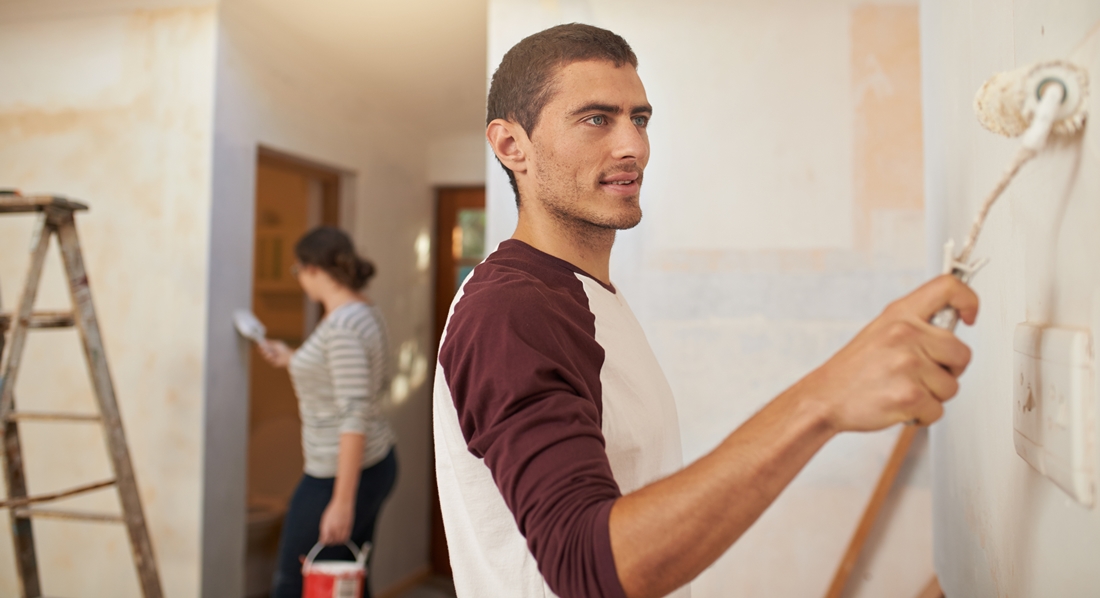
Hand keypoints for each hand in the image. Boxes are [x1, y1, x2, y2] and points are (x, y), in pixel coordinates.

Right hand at [258, 340, 292, 367]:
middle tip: (260, 348)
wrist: (288, 357)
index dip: (261, 346)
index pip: (265, 347)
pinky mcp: (273, 363)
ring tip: (268, 353)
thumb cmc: (284, 349)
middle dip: (262, 350)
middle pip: (264, 352)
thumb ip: (270, 343)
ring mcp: (273, 358)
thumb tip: (264, 340)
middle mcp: (273, 353)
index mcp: (274, 348)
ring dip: (265, 354)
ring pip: (265, 356)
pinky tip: (272, 356)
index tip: (258, 345)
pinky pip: (268, 360)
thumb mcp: (276, 344)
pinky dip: (269, 357)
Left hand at [319, 499, 353, 545]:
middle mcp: (334, 528)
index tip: (325, 540)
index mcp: (327, 526)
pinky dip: (344, 539)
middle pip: (333, 542)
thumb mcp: (324, 520)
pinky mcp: (349, 527)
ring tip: (337, 536)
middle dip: (331, 542)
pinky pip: (346, 538)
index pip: (325, 541)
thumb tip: (322, 540)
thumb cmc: (333, 510)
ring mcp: (342, 528)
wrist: (343, 502)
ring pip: (340, 541)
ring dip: (338, 541)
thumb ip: (323, 531)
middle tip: (331, 538)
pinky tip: (342, 535)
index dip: (325, 542)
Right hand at [797, 274, 978, 430]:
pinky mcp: (910, 395)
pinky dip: (923, 415)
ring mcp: (908, 364)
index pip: (948, 288)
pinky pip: (938, 409)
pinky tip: (901, 406)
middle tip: (925, 375)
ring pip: (952, 385)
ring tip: (904, 390)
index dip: (969, 300)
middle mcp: (905, 334)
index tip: (970, 316)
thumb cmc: (854, 369)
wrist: (825, 397)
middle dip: (950, 370)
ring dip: (933, 395)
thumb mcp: (880, 332)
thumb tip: (953, 325)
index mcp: (900, 314)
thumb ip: (915, 325)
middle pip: (961, 352)